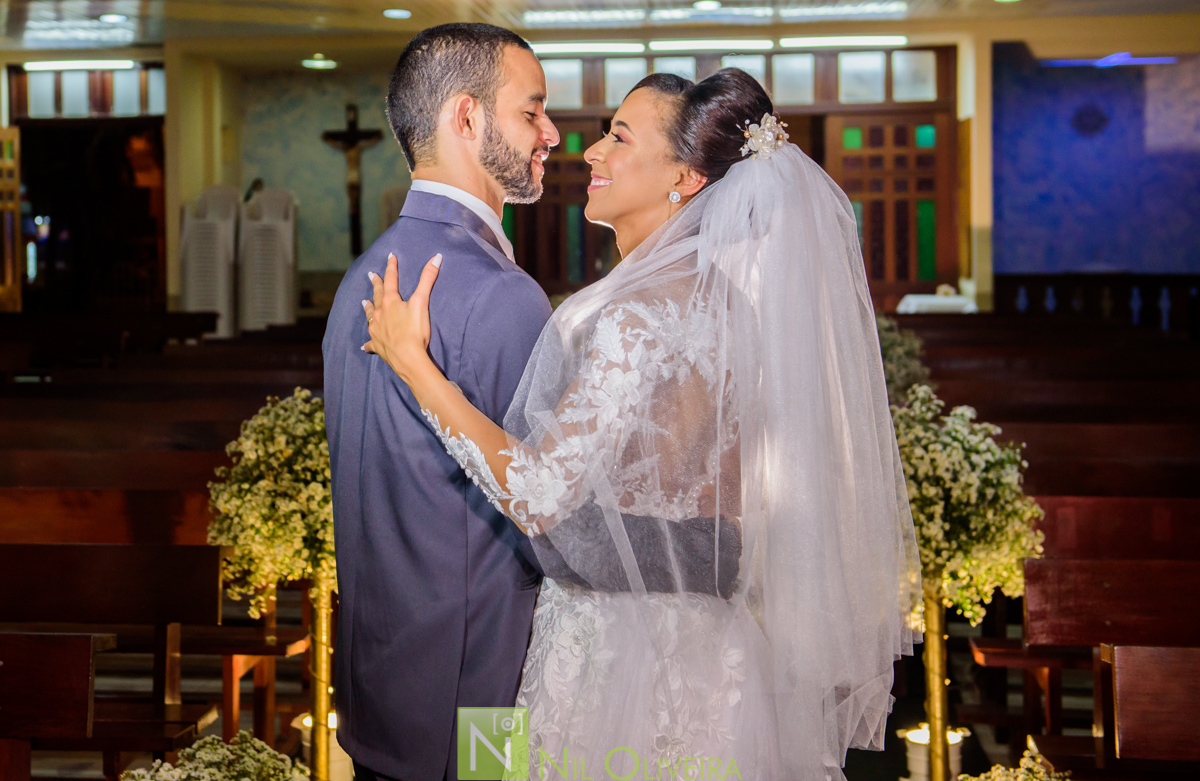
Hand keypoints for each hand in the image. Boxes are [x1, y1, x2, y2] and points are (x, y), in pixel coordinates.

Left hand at [362, 252, 441, 384]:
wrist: (407, 357)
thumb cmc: (415, 330)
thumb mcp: (422, 302)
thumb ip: (427, 279)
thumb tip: (436, 257)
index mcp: (390, 302)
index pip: (391, 280)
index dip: (391, 267)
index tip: (390, 256)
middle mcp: (379, 314)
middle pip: (377, 295)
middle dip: (376, 284)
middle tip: (371, 275)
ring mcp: (376, 330)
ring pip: (369, 316)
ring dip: (367, 307)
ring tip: (363, 301)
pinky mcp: (377, 345)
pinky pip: (370, 343)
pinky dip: (367, 343)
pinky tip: (364, 345)